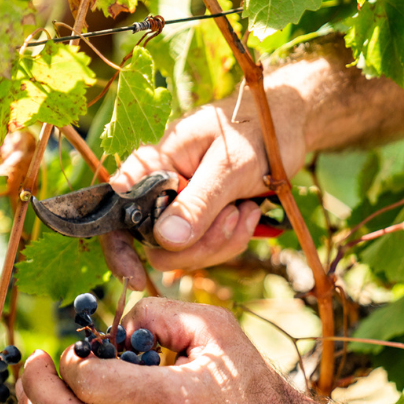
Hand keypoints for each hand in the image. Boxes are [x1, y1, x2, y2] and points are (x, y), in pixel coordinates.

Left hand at [16, 298, 317, 403]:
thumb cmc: (245, 380)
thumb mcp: (214, 327)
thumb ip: (158, 311)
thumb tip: (109, 328)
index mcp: (178, 400)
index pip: (92, 384)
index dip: (68, 363)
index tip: (70, 352)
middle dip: (36, 390)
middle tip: (32, 366)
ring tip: (30, 393)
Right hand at [101, 102, 269, 289]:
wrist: (286, 126)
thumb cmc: (256, 131)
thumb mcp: (230, 167)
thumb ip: (197, 203)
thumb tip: (164, 241)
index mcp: (153, 165)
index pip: (117, 211)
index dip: (119, 248)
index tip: (137, 278)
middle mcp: (160, 190)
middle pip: (155, 244)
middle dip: (196, 245)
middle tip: (231, 216)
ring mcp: (181, 208)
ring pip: (183, 253)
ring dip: (220, 241)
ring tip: (245, 208)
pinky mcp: (203, 220)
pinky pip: (206, 250)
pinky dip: (231, 241)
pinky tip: (248, 212)